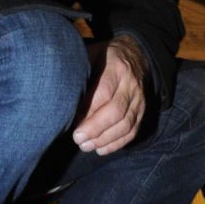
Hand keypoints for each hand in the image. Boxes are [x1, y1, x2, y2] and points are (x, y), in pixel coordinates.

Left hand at [72, 40, 145, 155]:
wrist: (135, 54)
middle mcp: (131, 85)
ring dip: (104, 139)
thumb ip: (80, 73)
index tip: (71, 121)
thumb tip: (62, 96)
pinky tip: (100, 149)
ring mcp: (139, 100)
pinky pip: (132, 131)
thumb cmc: (104, 57)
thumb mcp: (91, 55)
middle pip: (116, 111)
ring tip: (85, 146)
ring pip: (126, 125)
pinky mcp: (142, 112)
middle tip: (77, 138)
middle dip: (95, 128)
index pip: (103, 92)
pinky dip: (116, 143)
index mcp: (116, 68)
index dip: (87, 110)